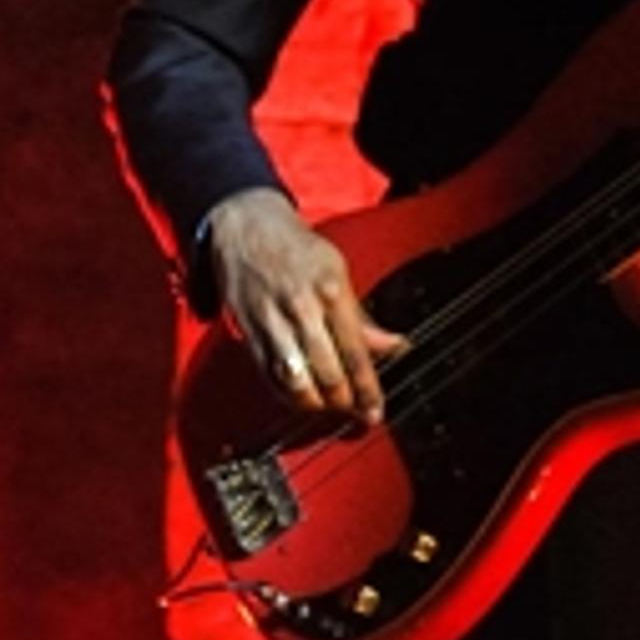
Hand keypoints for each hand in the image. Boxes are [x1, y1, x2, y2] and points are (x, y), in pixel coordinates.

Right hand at [207, 186, 406, 425]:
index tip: (376, 411)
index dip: (368, 389)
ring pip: (297, 380)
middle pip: (328, 373)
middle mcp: (301, 309)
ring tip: (330, 407)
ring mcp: (271, 322)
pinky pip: (269, 374)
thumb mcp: (337, 270)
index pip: (355, 353)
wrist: (244, 226)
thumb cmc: (297, 249)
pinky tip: (301, 398)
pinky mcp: (248, 331)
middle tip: (357, 413)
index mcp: (331, 291)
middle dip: (345, 402)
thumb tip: (394, 346)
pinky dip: (286, 394)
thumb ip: (362, 316)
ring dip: (316, 402)